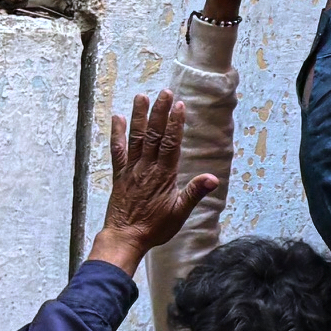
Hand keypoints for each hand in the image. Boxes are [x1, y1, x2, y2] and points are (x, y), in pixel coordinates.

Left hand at [89, 90, 219, 271]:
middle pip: (154, 134)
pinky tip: (117, 118)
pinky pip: (118, 150)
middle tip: (164, 92)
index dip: (175, 123)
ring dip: (139, 116)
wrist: (125, 237)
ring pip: (136, 138)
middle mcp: (146, 167)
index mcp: (163, 175)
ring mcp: (131, 169)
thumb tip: (213, 178)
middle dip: (159, 112)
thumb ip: (195, 193)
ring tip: (141, 96)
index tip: (179, 105)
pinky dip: (117, 133)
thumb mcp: (179, 213)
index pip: (171, 143)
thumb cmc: (154, 227)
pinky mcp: (120, 174)